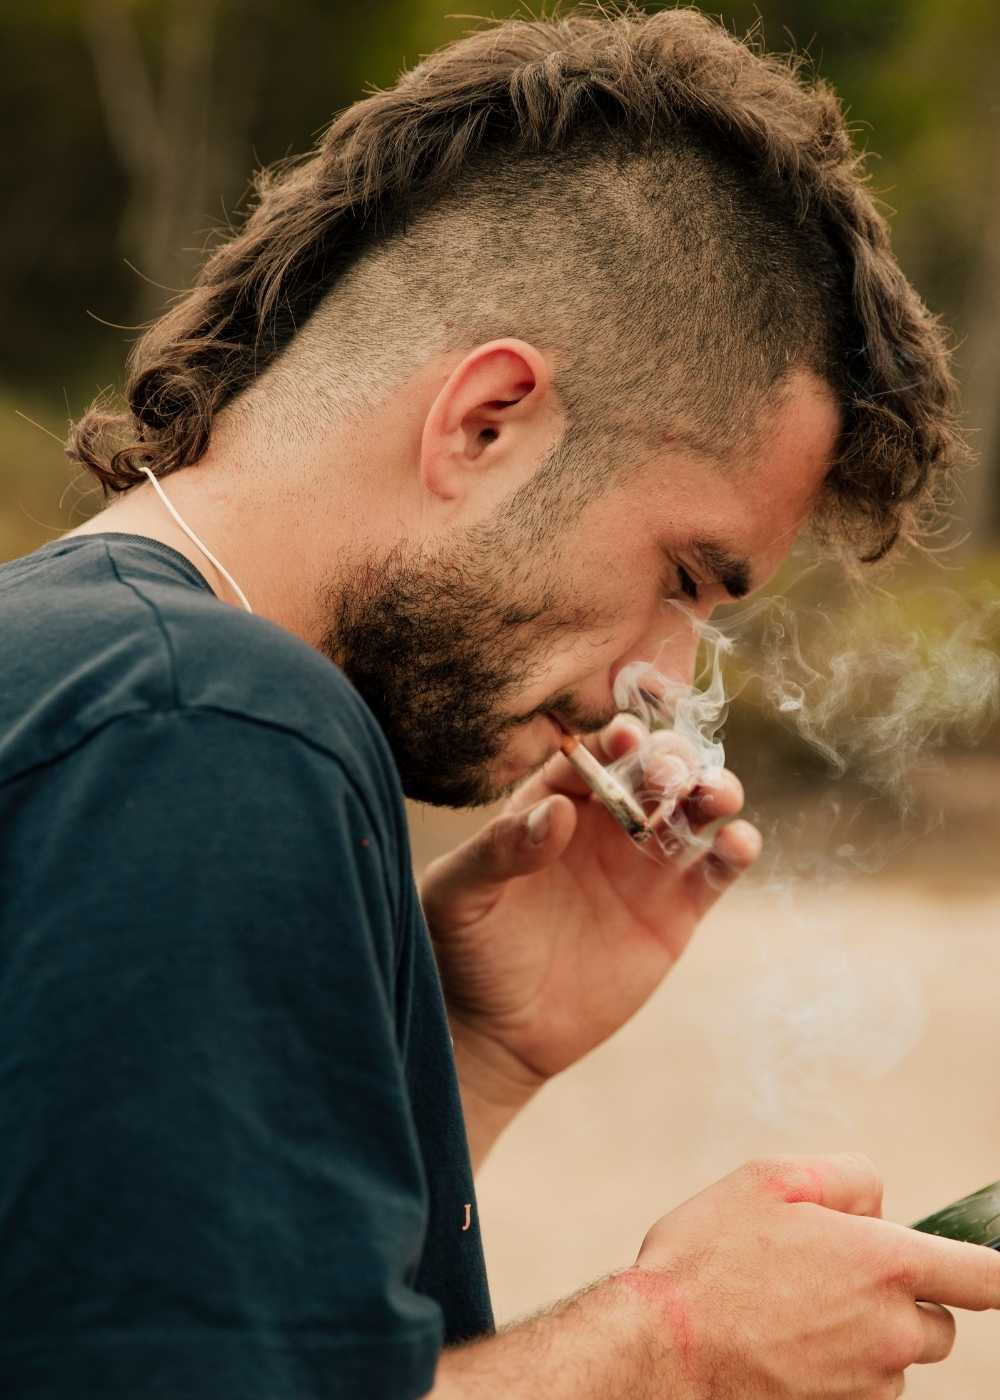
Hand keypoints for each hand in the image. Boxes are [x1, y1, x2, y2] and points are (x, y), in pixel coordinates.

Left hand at [420, 715, 759, 1097]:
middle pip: (650, 773)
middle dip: (669, 760)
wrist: (501, 1032)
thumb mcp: (459, 896)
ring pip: (693, 811)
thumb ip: (498, 850)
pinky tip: (736, 842)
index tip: (627, 735)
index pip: (588, 758)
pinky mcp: (677, 912)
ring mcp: (644, 866)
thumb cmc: (466, 952)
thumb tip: (557, 811)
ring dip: (714, 792)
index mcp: (549, 806)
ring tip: (718, 795)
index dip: (612, 740)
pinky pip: (715, 871)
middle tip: (671, 771)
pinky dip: (735, 850)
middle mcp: (603, 825)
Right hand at [621, 1152, 998, 1398]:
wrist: (661, 1344)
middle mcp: (889, 1332)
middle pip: (938, 1322)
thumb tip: (879, 1205)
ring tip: (788, 1305)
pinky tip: (781, 1340)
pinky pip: (859, 1387)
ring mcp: (866, 1384)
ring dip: (864, 1333)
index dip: (996, 1271)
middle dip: (900, 1297)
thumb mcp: (771, 1178)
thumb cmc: (710, 1254)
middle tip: (830, 1270)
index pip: (984, 1277)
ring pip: (894, 1358)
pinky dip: (835, 1365)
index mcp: (885, 1264)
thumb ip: (847, 1176)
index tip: (993, 1271)